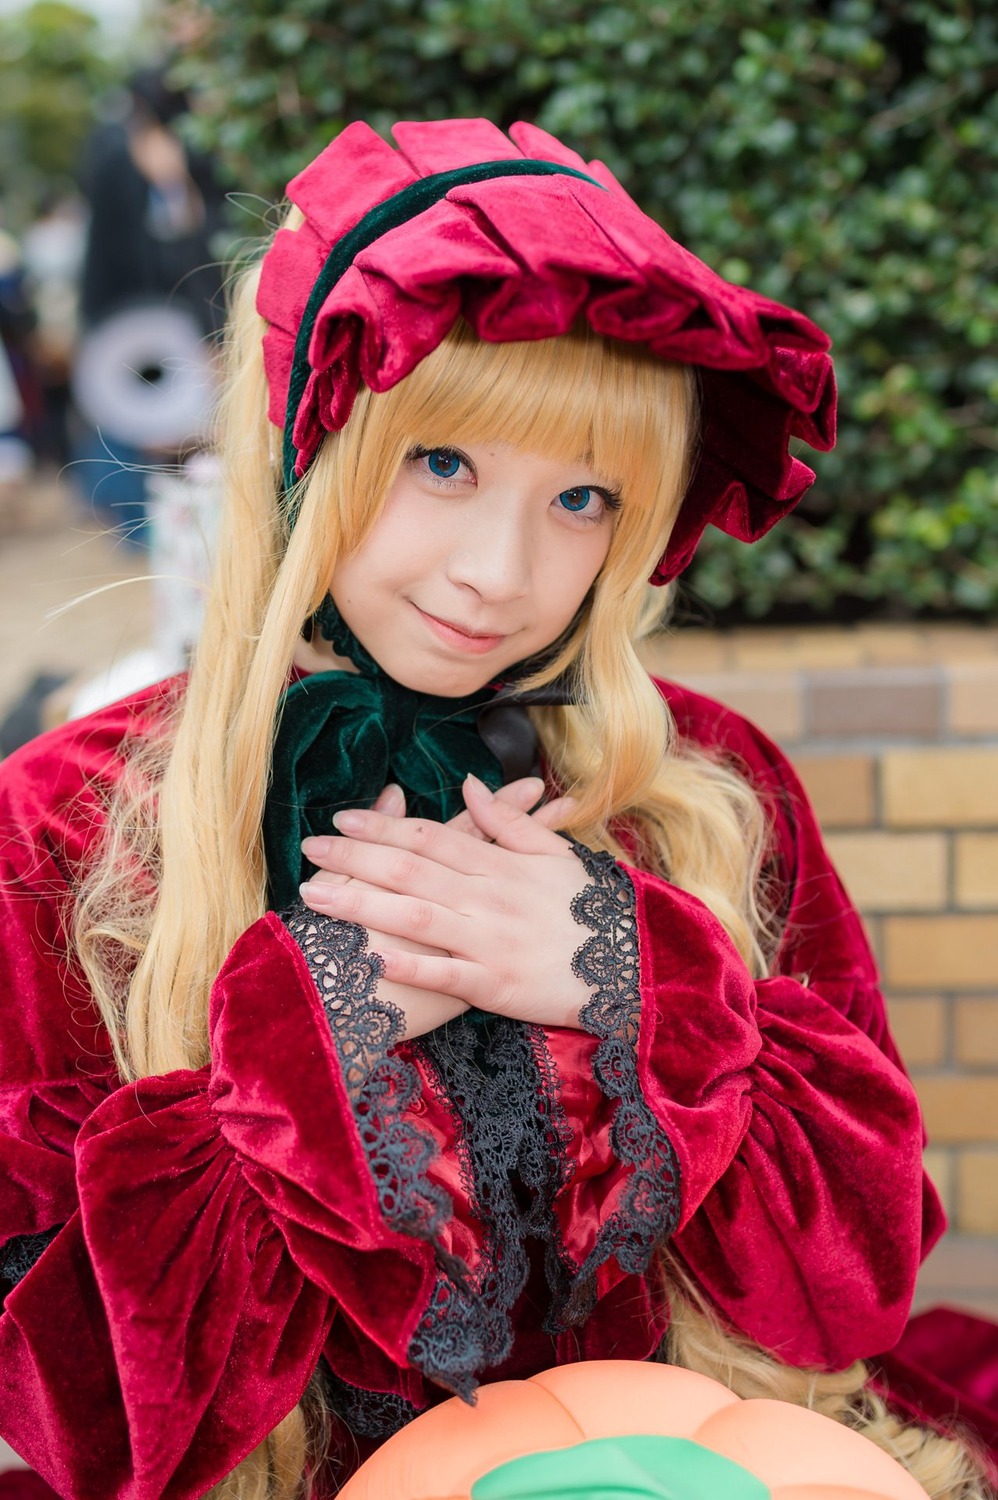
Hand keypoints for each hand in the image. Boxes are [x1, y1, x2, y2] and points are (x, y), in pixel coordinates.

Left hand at [300, 774, 592, 1029]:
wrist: (631, 964)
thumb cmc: (590, 908)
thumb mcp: (556, 853)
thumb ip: (508, 821)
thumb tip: (469, 784)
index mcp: (499, 864)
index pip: (430, 836)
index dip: (383, 826)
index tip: (342, 818)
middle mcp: (488, 897)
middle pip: (409, 870)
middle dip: (353, 857)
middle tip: (308, 848)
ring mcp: (489, 941)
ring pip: (414, 916)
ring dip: (360, 903)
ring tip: (314, 895)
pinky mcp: (494, 984)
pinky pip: (444, 974)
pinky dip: (407, 965)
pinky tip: (369, 957)